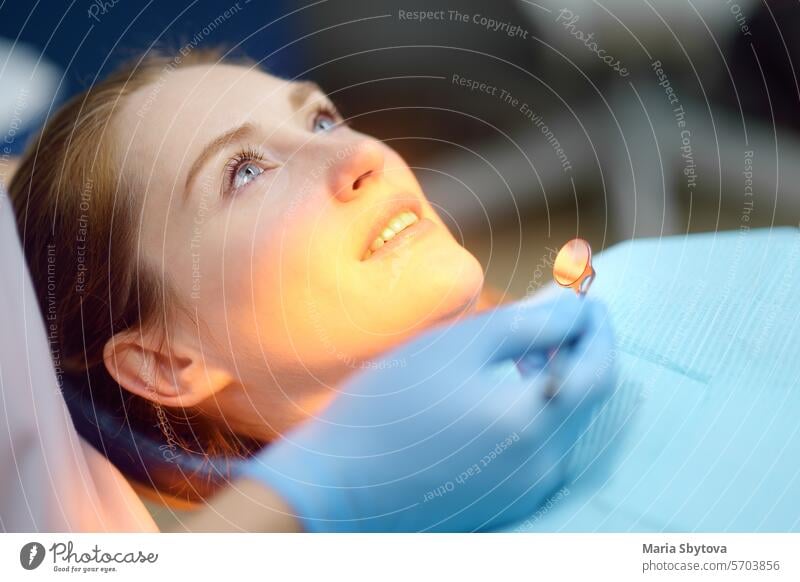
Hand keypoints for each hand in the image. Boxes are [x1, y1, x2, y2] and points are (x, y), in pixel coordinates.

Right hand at [243, 291, 615, 530]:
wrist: (338, 483)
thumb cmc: (391, 405)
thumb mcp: (458, 346)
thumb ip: (528, 323)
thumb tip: (574, 307)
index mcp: (534, 424)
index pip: (601, 370)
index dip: (599, 329)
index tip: (589, 299)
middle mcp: (541, 468)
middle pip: (587, 401)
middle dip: (578, 352)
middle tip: (554, 318)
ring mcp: (524, 491)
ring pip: (563, 424)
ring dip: (557, 381)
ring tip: (524, 353)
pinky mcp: (504, 503)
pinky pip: (539, 449)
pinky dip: (536, 412)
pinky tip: (502, 393)